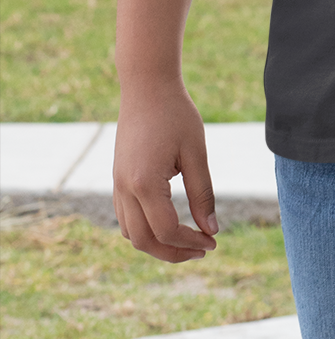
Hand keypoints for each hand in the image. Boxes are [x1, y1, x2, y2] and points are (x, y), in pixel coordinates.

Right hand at [114, 85, 218, 262]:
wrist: (146, 86)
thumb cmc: (176, 113)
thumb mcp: (195, 152)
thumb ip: (202, 193)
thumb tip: (212, 230)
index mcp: (145, 183)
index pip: (167, 230)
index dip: (191, 241)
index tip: (213, 242)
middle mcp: (124, 189)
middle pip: (144, 241)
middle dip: (173, 252)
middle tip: (202, 249)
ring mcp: (117, 185)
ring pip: (131, 234)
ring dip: (158, 244)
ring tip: (187, 240)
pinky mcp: (117, 180)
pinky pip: (126, 218)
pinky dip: (145, 229)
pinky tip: (168, 223)